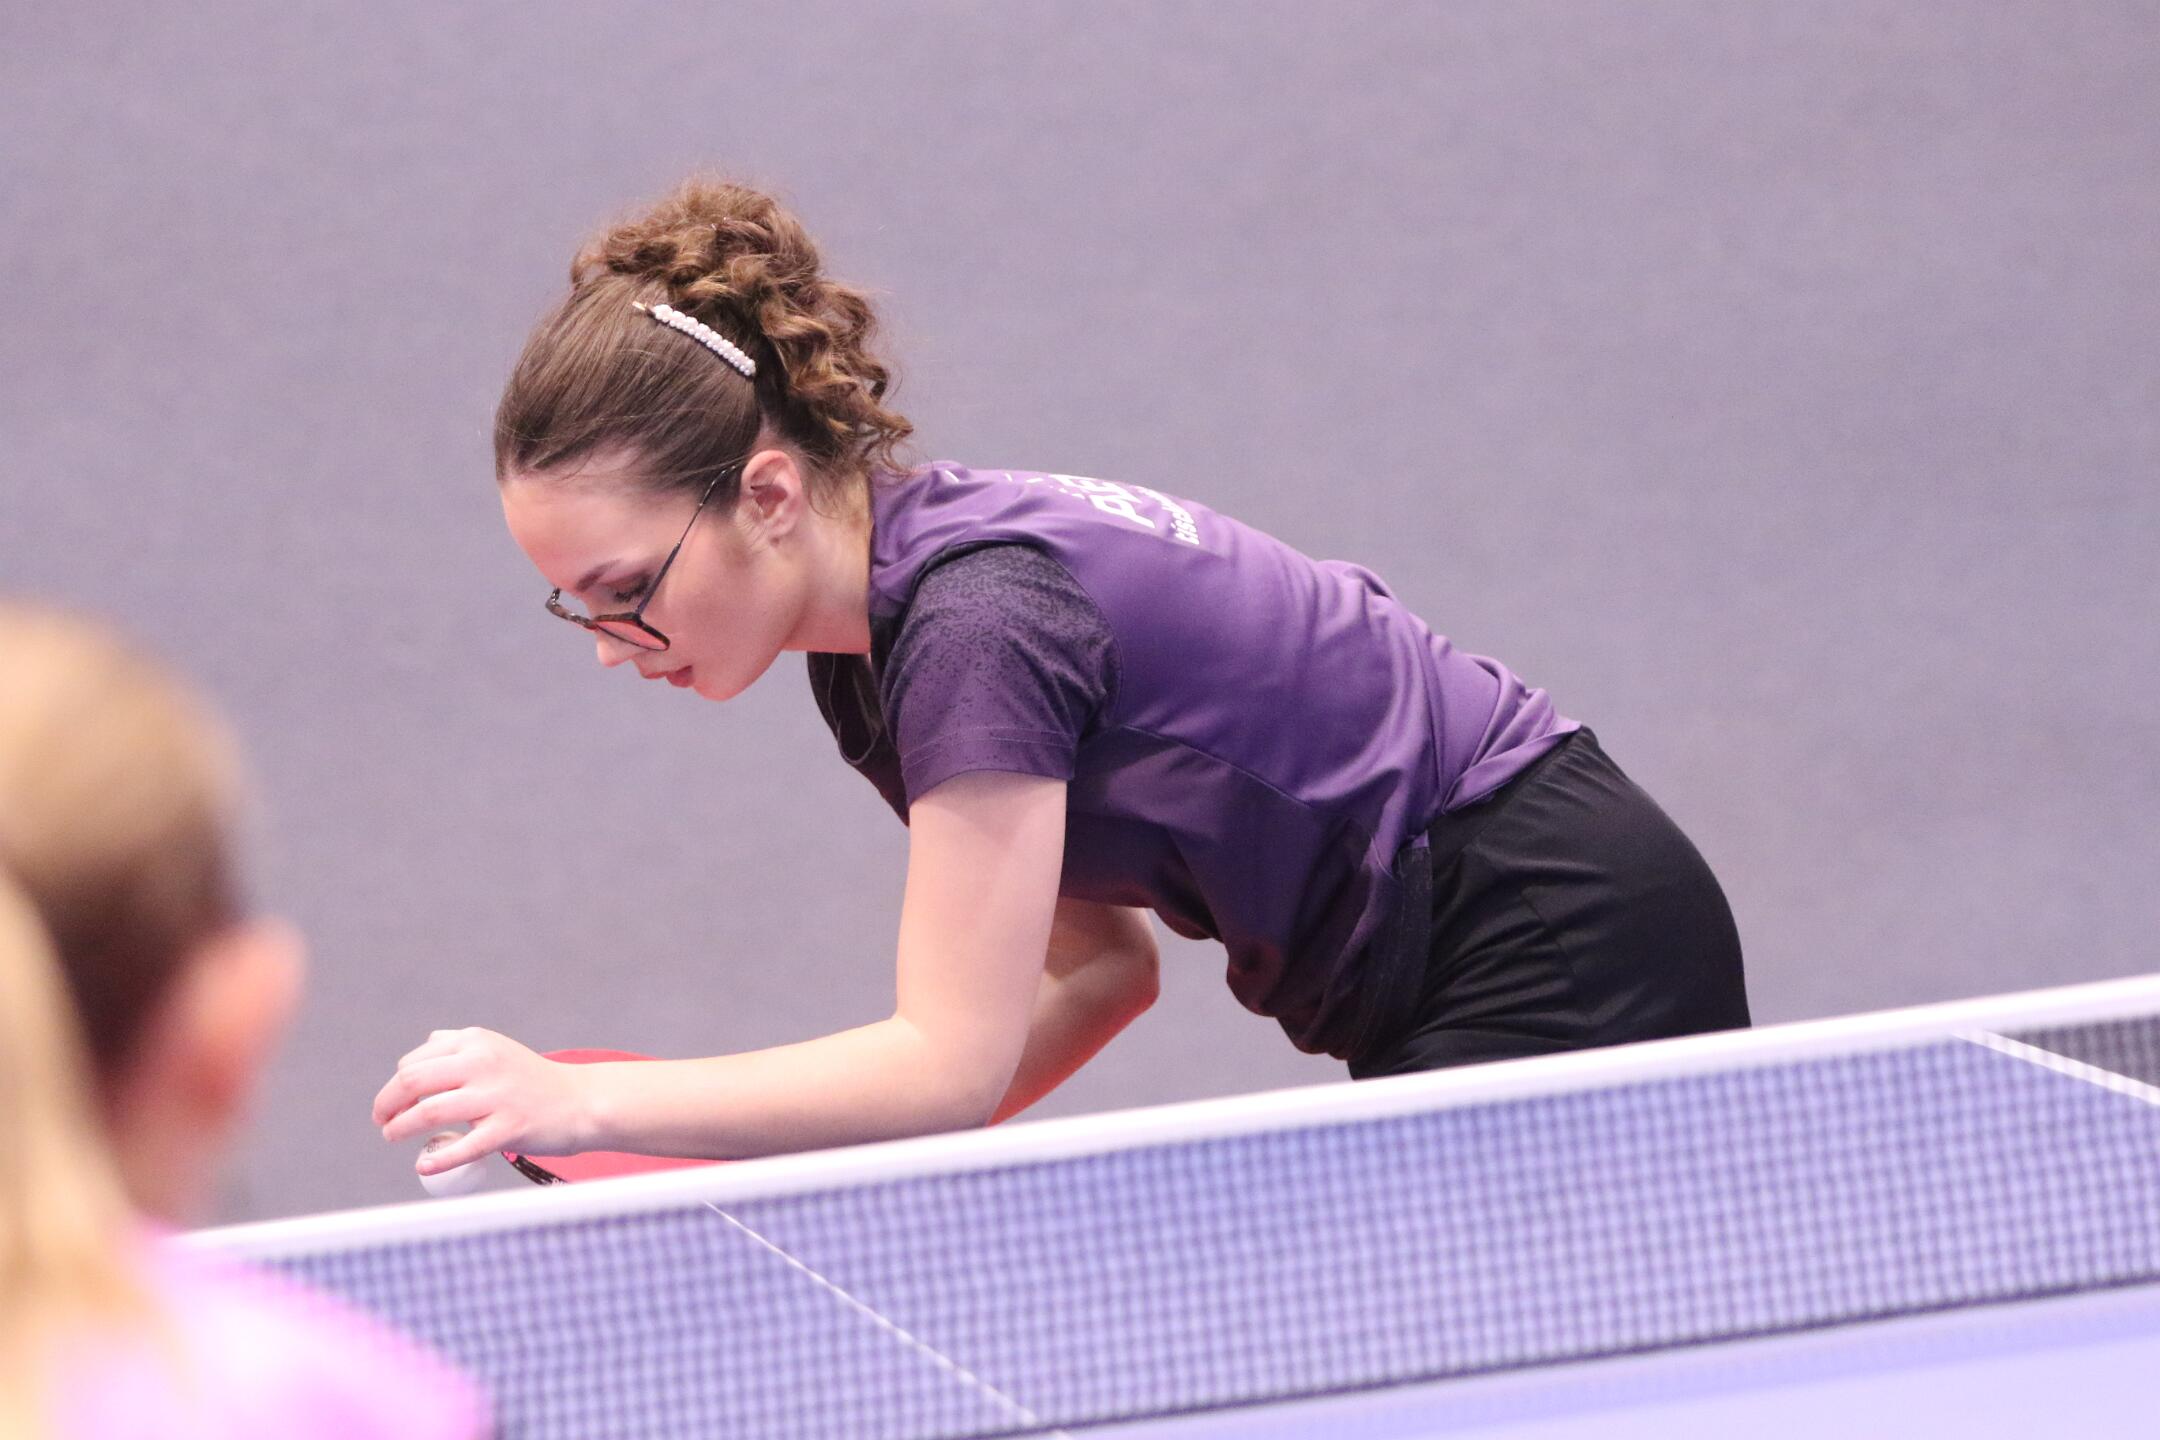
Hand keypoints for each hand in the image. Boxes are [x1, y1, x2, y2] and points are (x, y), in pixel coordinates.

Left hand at [373, 1028, 594, 1173]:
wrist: (580, 1101)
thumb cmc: (532, 1080)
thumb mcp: (496, 1049)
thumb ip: (459, 1045)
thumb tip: (426, 1046)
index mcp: (475, 1041)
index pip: (415, 1062)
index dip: (395, 1086)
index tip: (393, 1103)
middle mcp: (483, 1062)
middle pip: (414, 1081)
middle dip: (387, 1103)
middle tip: (382, 1121)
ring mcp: (496, 1096)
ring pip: (430, 1111)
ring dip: (401, 1128)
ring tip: (393, 1137)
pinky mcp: (509, 1127)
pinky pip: (464, 1146)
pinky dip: (438, 1158)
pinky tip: (423, 1165)